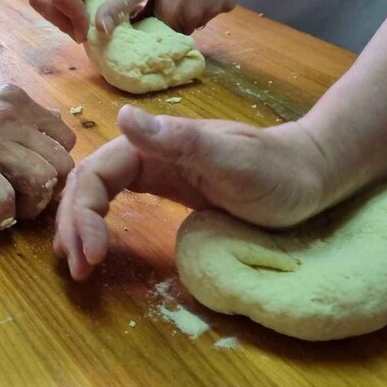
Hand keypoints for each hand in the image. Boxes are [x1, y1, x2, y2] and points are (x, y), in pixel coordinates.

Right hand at [0, 78, 76, 229]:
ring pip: (42, 181)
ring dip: (31, 206)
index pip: (65, 137)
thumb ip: (12, 110)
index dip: (57, 163)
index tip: (40, 177)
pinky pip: (4, 199)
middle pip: (61, 163)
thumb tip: (40, 124)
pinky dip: (1, 216)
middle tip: (30, 200)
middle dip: (52, 190)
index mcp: (16, 101)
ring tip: (13, 212)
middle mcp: (11, 119)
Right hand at [29, 0, 164, 42]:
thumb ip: (117, 8)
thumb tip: (100, 32)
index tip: (90, 31)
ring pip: (40, 0)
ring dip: (57, 19)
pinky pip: (49, 2)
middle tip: (81, 31)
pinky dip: (60, 16)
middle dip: (58, 20)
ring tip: (81, 27)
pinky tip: (80, 20)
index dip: (73, 18)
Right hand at [54, 105, 329, 279]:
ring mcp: (155, 171)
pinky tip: (96, 246)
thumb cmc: (277, 170)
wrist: (311, 174)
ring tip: (77, 263)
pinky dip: (98, 224)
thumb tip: (123, 117)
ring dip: (79, 225)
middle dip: (74, 224)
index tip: (93, 255)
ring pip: (97, 193)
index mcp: (155, 142)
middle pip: (88, 183)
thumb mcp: (231, 158)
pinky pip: (117, 203)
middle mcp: (147, 152)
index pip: (96, 172)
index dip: (84, 212)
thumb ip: (180, 141)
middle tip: (78, 269)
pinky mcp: (166, 190)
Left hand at [153, 0, 238, 33]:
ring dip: (198, 11)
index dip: (164, 23)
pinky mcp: (229, 5)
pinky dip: (214, 1)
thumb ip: (152, 5)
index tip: (165, 14)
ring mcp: (212, 13)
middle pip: (184, 28)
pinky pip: (218, 9)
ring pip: (202, 20)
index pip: (164, 32)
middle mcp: (192, 18)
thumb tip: (141, 21)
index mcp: (170, 13)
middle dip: (181, 19)